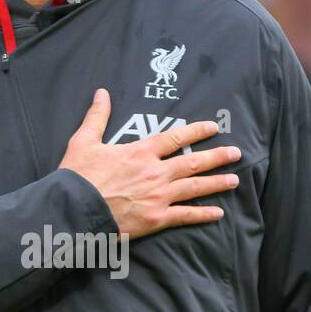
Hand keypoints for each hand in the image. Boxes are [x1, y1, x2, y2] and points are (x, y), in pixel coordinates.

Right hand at [59, 88, 241, 239]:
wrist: (73, 210)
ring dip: (217, 183)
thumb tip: (102, 92)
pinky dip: (203, 214)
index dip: (196, 131)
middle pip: (193, 162)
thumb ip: (97, 116)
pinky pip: (185, 216)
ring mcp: (158, 196)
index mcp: (140, 152)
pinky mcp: (155, 219)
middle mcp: (155, 172)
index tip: (213, 127)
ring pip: (194, 187)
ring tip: (235, 179)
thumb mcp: (84, 141)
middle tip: (236, 153)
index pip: (175, 138)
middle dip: (217, 157)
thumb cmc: (77, 176)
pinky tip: (218, 213)